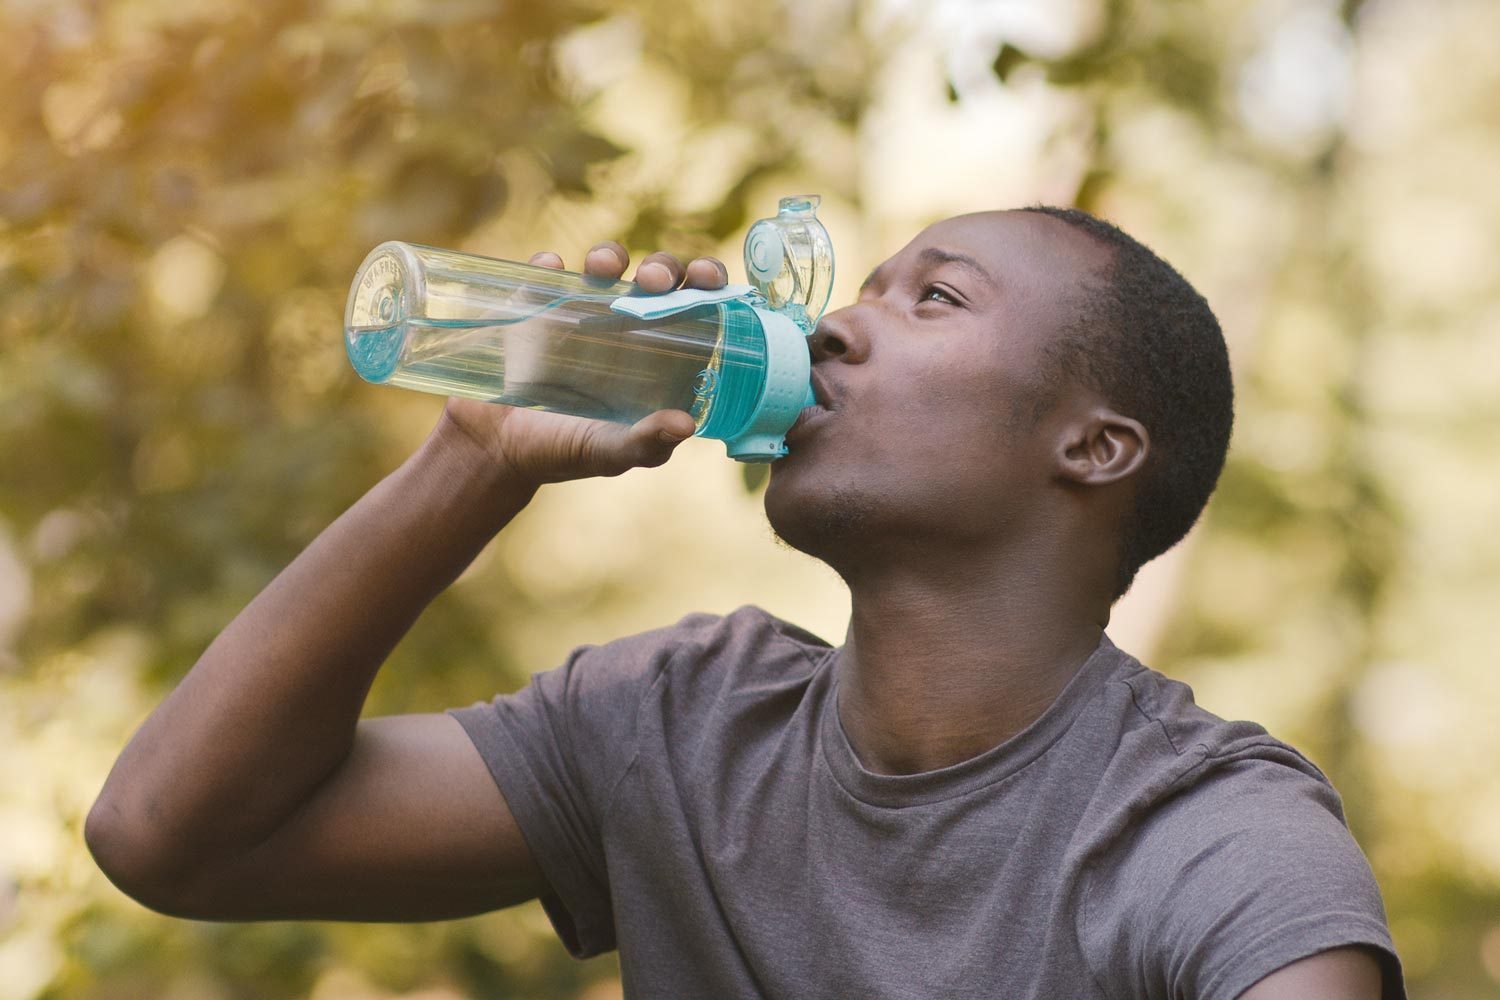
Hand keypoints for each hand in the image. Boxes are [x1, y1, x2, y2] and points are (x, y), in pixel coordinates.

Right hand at [439, 242, 729, 488]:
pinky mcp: (536, 305)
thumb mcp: (610, 453)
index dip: (708, 284)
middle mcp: (625, 326)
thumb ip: (646, 443)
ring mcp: (580, 311)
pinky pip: (546, 272)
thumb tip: (685, 424)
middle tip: (652, 281)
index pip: (696, 306)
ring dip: (610, 256)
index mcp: (659, 355)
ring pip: (606, 263)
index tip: (705, 280)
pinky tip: (551, 270)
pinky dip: (548, 265)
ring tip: (602, 270)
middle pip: (656, 276)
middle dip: (662, 267)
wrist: (495, 448)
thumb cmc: (565, 452)